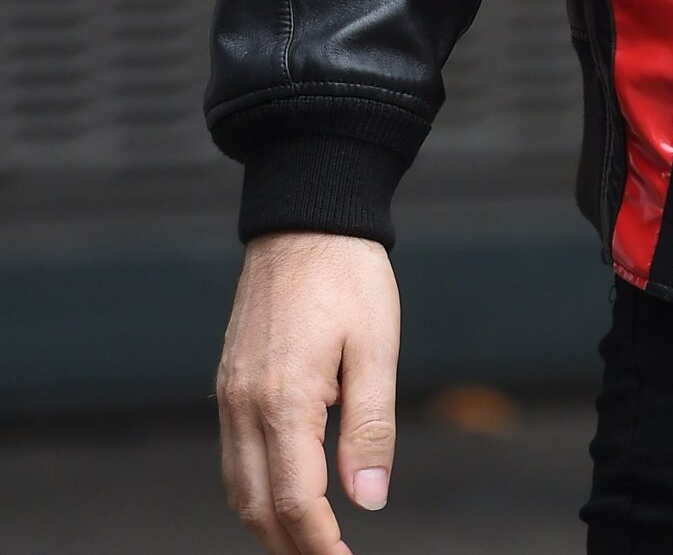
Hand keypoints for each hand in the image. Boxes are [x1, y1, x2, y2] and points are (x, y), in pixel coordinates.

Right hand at [217, 231, 399, 554]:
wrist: (306, 217)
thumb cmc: (348, 273)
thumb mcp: (377, 346)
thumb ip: (371, 427)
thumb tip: (369, 498)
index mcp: (284, 398)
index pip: (295, 500)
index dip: (319, 544)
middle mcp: (245, 402)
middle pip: (257, 505)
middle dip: (291, 545)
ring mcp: (229, 392)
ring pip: (238, 486)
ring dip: (268, 523)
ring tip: (309, 540)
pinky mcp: (228, 381)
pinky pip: (233, 454)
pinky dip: (254, 488)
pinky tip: (283, 492)